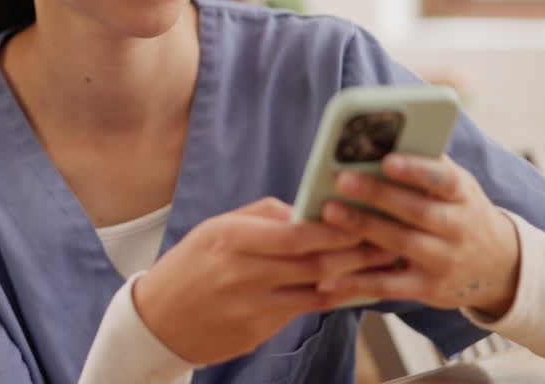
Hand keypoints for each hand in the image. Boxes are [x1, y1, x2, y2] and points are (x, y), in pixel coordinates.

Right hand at [134, 197, 398, 364]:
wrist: (157, 319)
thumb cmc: (191, 265)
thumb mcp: (217, 228)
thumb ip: (263, 216)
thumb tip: (308, 211)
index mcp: (229, 239)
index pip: (295, 233)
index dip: (336, 227)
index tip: (365, 218)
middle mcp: (240, 273)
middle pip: (314, 263)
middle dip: (357, 252)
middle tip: (387, 241)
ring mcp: (250, 307)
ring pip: (316, 291)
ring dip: (353, 278)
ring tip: (380, 266)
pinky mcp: (257, 332)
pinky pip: (303, 312)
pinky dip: (330, 298)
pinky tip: (350, 288)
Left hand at [315, 154, 520, 317]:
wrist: (497, 266)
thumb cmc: (459, 211)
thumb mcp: (455, 186)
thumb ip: (425, 164)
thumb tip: (379, 136)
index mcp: (462, 195)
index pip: (444, 179)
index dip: (417, 170)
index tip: (387, 160)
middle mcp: (458, 228)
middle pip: (417, 211)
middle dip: (378, 195)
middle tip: (342, 180)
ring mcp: (444, 261)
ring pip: (401, 244)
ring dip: (364, 228)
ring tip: (329, 212)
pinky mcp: (428, 289)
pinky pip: (389, 286)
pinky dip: (357, 282)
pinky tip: (328, 277)